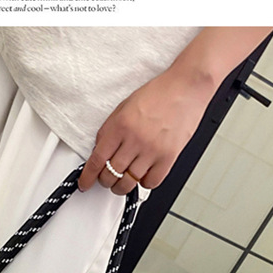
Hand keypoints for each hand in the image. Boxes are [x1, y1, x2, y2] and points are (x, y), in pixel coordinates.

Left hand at [78, 67, 214, 194]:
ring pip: (129, 182)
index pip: (97, 160)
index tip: (84, 184)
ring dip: (121, 186)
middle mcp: (135, 139)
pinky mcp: (168, 157)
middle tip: (106, 179)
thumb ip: (110, 130)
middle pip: (111, 175)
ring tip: (122, 181)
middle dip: (105, 181)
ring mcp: (152, 150)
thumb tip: (100, 152)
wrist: (187, 86)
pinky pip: (151, 182)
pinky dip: (144, 183)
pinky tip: (143, 176)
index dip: (88, 177)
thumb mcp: (124, 107)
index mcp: (120, 126)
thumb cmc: (159, 94)